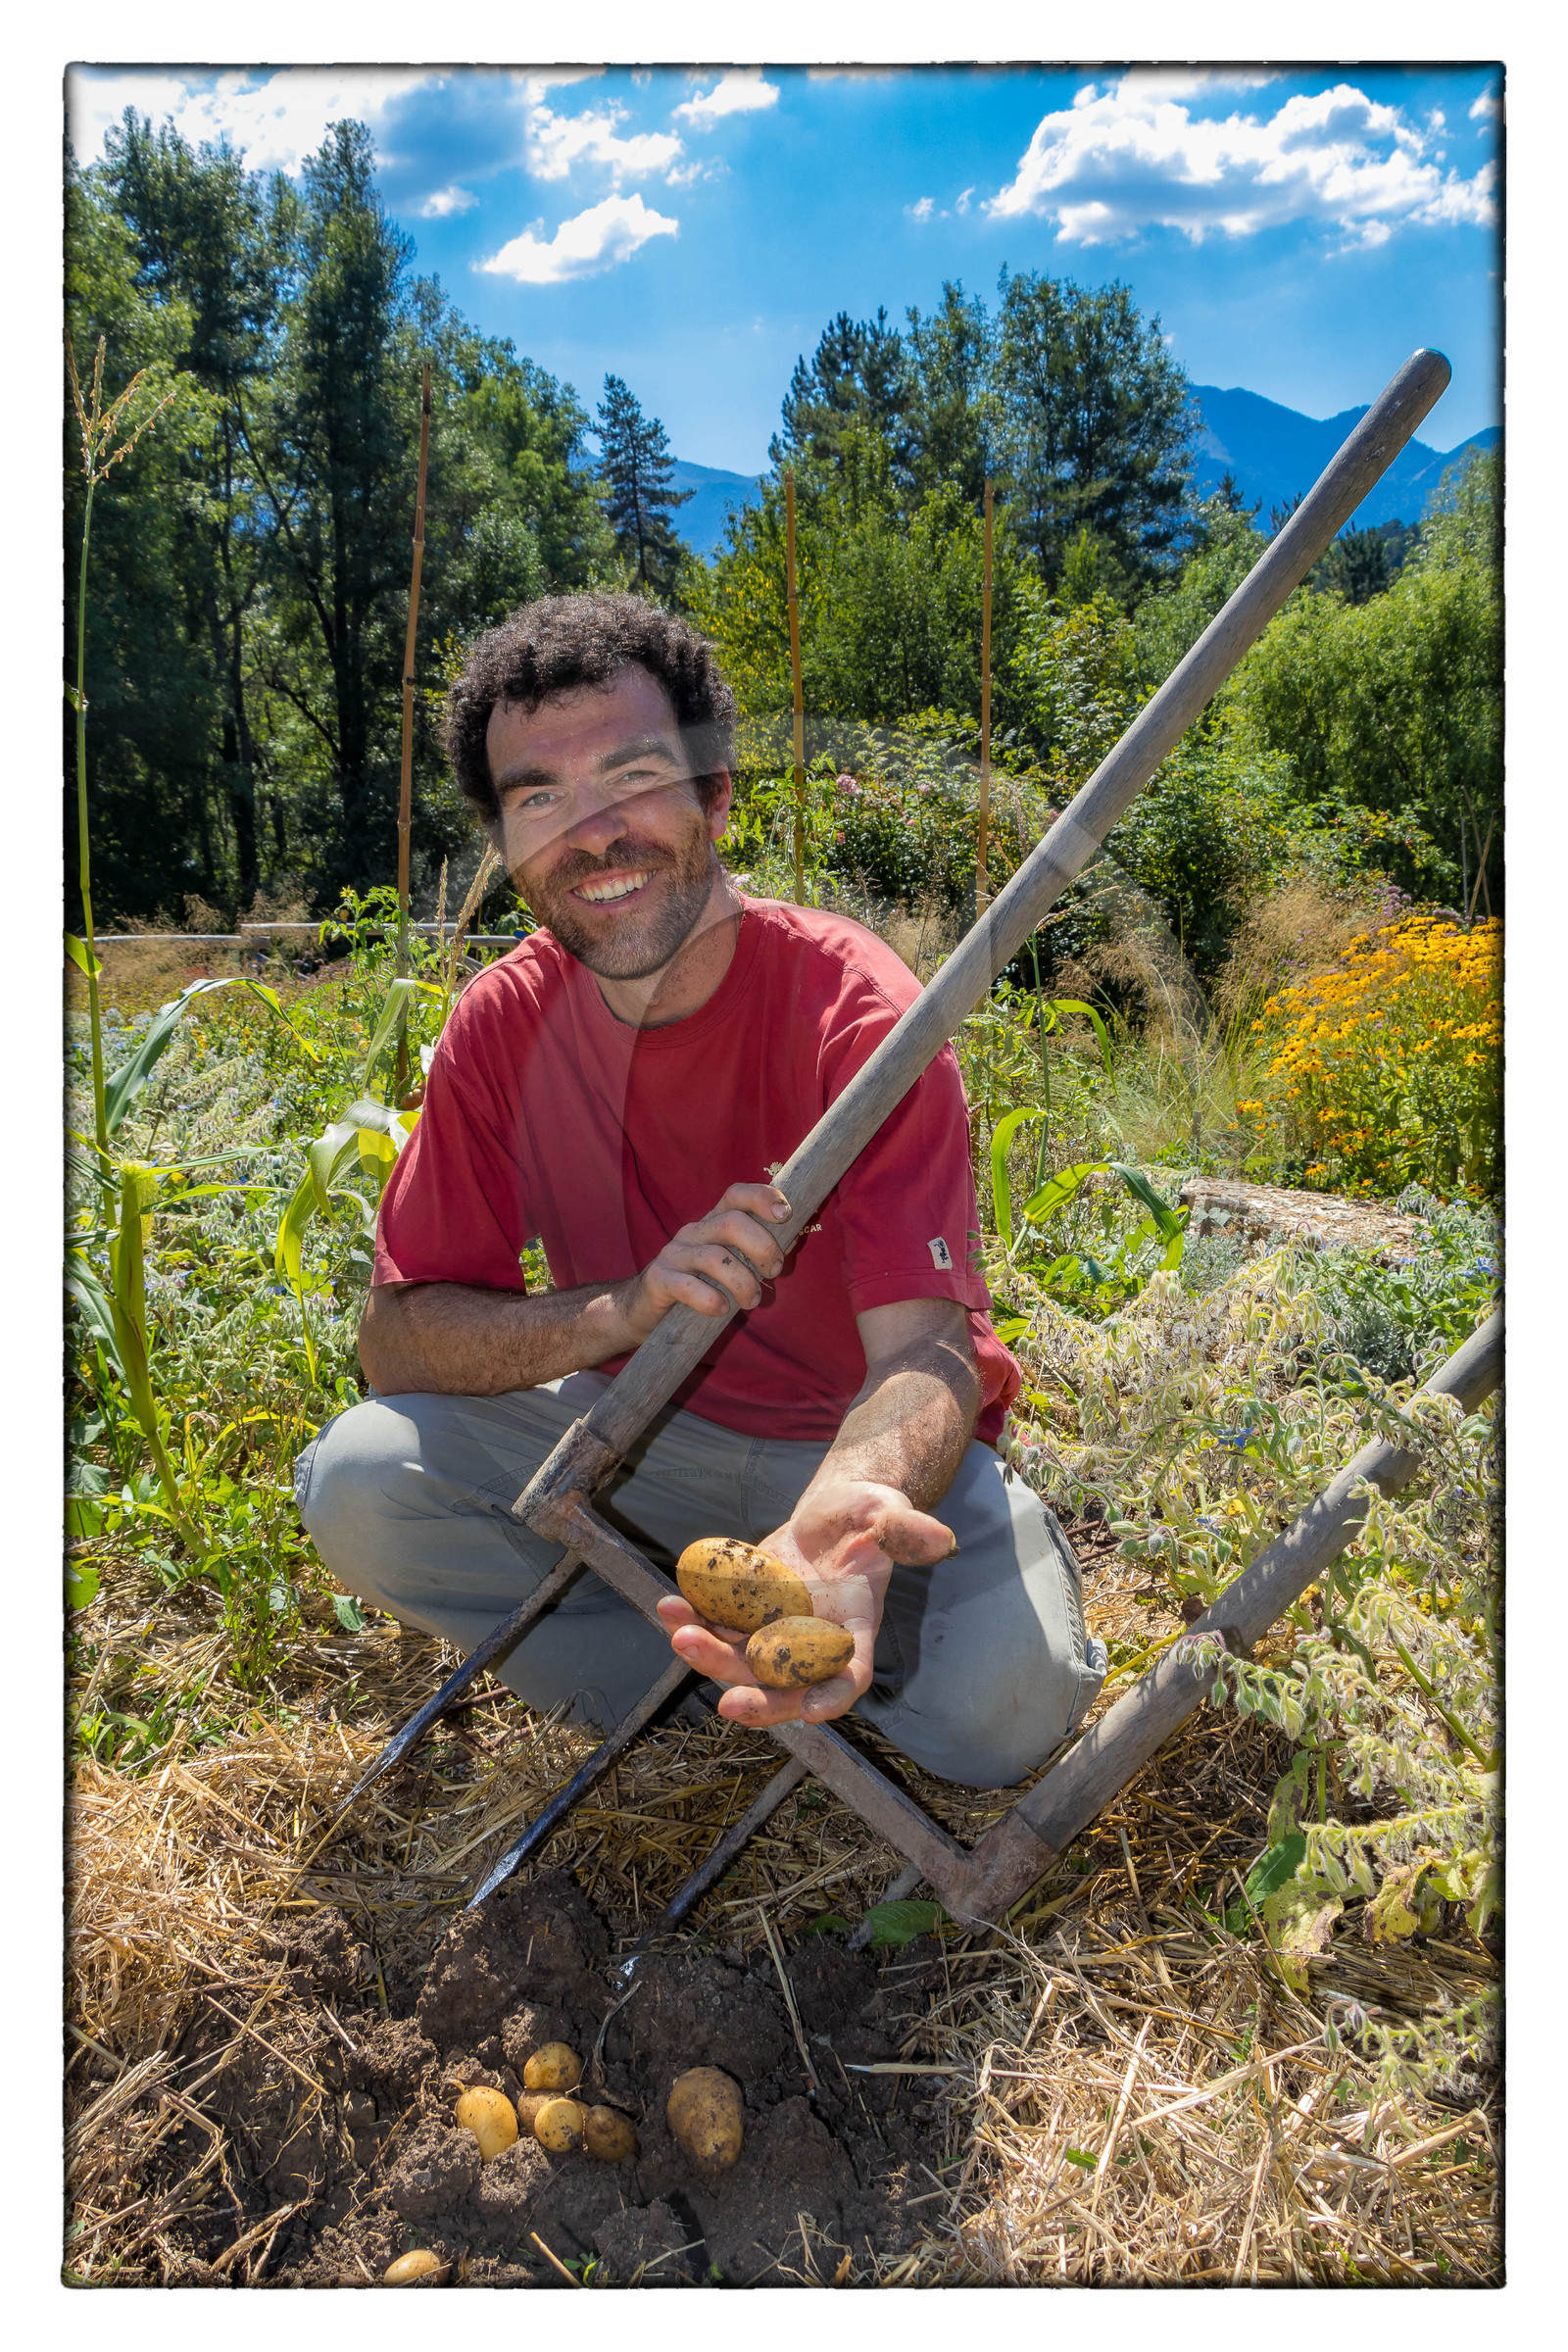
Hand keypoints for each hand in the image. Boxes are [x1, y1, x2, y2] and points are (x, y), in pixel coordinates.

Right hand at [615, 1182, 789, 1346]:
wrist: (642, 1309)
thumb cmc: (697, 1286)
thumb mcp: (728, 1266)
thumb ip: (754, 1254)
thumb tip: (791, 1245)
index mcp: (712, 1223)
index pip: (736, 1195)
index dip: (762, 1197)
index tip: (786, 1214)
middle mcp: (693, 1232)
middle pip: (731, 1223)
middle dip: (762, 1247)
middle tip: (773, 1271)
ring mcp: (674, 1254)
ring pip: (715, 1258)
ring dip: (743, 1282)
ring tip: (751, 1301)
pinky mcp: (659, 1279)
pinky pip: (687, 1286)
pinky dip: (710, 1300)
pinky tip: (721, 1309)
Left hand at [656, 1478, 956, 1727]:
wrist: (831, 1513)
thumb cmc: (868, 1515)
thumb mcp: (887, 1514)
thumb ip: (905, 1529)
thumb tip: (940, 1538)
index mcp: (854, 1631)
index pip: (848, 1677)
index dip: (833, 1698)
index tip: (812, 1713)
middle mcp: (811, 1642)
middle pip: (784, 1685)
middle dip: (756, 1698)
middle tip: (726, 1702)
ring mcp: (774, 1631)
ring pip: (739, 1661)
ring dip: (708, 1656)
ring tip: (679, 1634)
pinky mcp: (744, 1613)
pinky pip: (713, 1626)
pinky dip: (690, 1620)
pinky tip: (668, 1605)